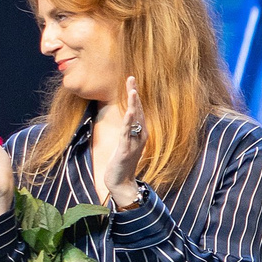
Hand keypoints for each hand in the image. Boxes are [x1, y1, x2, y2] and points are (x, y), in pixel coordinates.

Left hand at [95, 76, 145, 205]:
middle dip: (134, 94)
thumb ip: (128, 130)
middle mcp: (140, 136)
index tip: (131, 80)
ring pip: (134, 120)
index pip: (138, 110)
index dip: (134, 95)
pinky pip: (127, 134)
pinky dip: (128, 122)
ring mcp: (134, 143)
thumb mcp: (126, 143)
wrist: (121, 182)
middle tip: (131, 78)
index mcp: (140, 133)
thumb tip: (128, 117)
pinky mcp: (126, 150)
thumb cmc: (122, 163)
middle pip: (138, 111)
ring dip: (134, 105)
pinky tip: (128, 112)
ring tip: (132, 91)